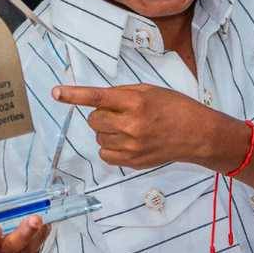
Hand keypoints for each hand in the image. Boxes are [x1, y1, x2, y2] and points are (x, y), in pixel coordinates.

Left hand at [53, 83, 215, 168]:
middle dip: (101, 114)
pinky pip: (105, 154)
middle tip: (119, 113)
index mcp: (136, 102)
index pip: (98, 97)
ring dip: (107, 131)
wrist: (197, 134)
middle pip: (94, 119)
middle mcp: (131, 124)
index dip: (74, 95)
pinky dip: (110, 147)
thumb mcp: (151, 91)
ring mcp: (131, 146)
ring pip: (98, 137)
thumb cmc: (176, 108)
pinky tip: (127, 141)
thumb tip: (98, 101)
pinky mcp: (132, 161)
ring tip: (129, 128)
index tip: (56, 92)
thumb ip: (124, 94)